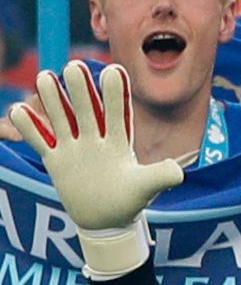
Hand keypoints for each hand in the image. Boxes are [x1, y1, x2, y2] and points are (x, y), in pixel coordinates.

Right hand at [8, 62, 182, 273]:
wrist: (106, 219)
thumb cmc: (129, 200)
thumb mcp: (146, 188)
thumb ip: (161, 177)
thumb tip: (178, 172)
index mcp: (119, 142)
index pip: (117, 114)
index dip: (116, 94)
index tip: (114, 70)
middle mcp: (95, 139)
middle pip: (87, 110)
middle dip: (81, 90)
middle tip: (74, 65)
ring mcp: (74, 148)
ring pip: (62, 118)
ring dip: (53, 100)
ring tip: (45, 77)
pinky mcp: (56, 160)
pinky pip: (40, 140)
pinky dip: (29, 127)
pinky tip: (18, 109)